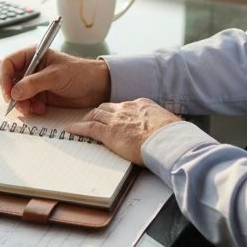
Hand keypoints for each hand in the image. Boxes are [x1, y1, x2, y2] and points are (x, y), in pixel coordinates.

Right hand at [0, 48, 109, 114]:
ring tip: (32, 109)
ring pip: (17, 94)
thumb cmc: (80, 73)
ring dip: (21, 103)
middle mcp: (31, 68)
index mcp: (32, 55)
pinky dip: (30, 108)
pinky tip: (40, 109)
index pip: (8, 63)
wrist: (97, 87)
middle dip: (12, 94)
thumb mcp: (56, 76)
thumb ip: (34, 83)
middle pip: (9, 80)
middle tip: (18, 105)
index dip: (4, 77)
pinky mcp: (40, 95)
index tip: (8, 92)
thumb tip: (14, 93)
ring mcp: (35, 82)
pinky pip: (27, 103)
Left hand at [66, 99, 181, 164]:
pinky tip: (70, 129)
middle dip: (98, 112)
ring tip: (80, 122)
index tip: (114, 115)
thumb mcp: (172, 123)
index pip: (125, 106)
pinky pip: (88, 128)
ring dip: (86, 119)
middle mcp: (127, 108)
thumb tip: (177, 124)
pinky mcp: (109, 132)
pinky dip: (77, 128)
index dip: (117, 111)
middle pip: (107, 107)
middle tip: (92, 117)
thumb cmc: (174, 136)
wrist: (168, 141)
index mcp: (142, 105)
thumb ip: (168, 122)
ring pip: (95, 115)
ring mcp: (116, 119)